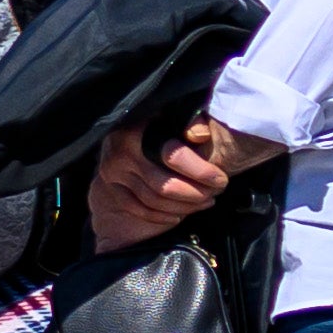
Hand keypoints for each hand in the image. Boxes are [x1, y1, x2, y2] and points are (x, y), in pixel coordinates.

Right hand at [93, 115, 241, 248]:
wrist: (127, 130)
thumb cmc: (161, 123)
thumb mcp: (177, 116)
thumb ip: (193, 121)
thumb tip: (200, 135)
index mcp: (137, 130)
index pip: (173, 157)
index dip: (200, 171)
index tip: (220, 178)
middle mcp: (119, 153)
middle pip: (163, 185)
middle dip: (194, 194)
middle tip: (215, 194)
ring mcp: (112, 173)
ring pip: (152, 201)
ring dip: (182, 206)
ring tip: (204, 202)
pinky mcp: (111, 188)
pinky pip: (137, 209)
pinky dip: (160, 216)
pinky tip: (179, 215)